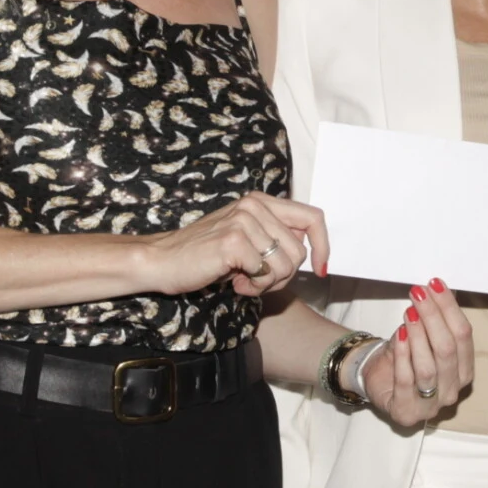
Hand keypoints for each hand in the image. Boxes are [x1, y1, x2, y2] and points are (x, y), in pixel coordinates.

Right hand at [144, 193, 326, 299]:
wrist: (163, 261)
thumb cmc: (206, 256)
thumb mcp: (246, 239)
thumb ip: (275, 237)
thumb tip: (311, 249)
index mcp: (261, 201)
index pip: (313, 217)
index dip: (323, 246)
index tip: (320, 269)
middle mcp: (254, 205)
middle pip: (300, 251)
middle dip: (284, 276)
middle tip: (257, 279)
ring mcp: (243, 221)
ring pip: (286, 266)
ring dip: (267, 283)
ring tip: (242, 279)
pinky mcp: (233, 241)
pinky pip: (265, 274)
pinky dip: (252, 287)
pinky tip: (233, 281)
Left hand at [357, 281, 474, 428]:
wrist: (378, 378)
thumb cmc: (405, 356)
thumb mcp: (422, 334)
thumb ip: (434, 318)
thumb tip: (438, 288)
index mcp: (464, 370)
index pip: (463, 336)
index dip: (450, 309)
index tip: (434, 285)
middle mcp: (452, 390)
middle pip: (447, 350)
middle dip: (433, 318)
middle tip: (418, 294)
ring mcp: (431, 406)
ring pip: (429, 368)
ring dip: (419, 336)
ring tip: (409, 313)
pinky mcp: (407, 413)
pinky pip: (406, 382)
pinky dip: (403, 356)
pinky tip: (399, 335)